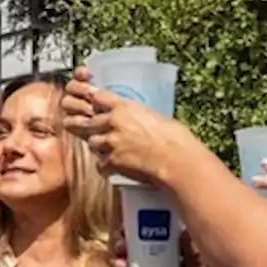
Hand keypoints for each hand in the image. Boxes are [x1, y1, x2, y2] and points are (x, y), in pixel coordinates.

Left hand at [61, 67, 196, 185]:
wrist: (176, 160)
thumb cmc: (174, 138)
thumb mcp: (155, 116)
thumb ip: (138, 115)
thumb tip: (136, 119)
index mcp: (125, 107)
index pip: (98, 98)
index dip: (96, 104)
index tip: (97, 109)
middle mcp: (114, 122)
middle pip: (90, 122)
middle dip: (96, 129)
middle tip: (106, 135)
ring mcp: (111, 142)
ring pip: (92, 143)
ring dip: (100, 148)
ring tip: (112, 152)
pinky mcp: (111, 161)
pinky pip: (99, 164)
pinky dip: (106, 167)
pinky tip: (115, 168)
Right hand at [110, 230, 211, 266]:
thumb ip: (191, 252)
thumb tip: (186, 230)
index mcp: (154, 251)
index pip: (138, 234)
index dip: (131, 228)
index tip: (129, 224)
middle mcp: (139, 262)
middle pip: (122, 246)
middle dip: (119, 243)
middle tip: (122, 244)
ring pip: (116, 264)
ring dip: (117, 262)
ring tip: (122, 265)